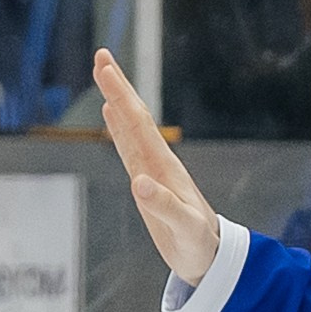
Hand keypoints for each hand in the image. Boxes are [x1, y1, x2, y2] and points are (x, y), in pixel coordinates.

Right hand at [96, 49, 220, 282]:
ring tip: (104, 74)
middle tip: (101, 55)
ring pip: (131, 127)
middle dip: (119, 86)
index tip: (105, 69)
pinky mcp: (146, 181)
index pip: (139, 124)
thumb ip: (164, 207)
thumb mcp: (184, 228)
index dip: (122, 96)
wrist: (209, 256)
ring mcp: (152, 169)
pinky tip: (110, 113)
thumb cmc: (199, 244)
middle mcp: (157, 162)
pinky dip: (118, 127)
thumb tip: (140, 184)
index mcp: (164, 167)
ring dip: (117, 100)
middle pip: (136, 116)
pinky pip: (129, 147)